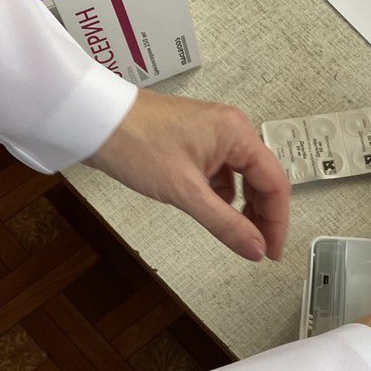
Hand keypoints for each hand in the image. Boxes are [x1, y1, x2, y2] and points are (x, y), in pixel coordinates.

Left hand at [85, 89, 289, 261]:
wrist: (93, 120)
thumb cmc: (135, 142)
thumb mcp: (186, 192)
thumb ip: (226, 224)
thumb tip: (255, 248)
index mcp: (238, 133)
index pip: (276, 183)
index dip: (277, 221)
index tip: (271, 250)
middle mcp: (231, 129)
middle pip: (263, 179)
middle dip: (263, 215)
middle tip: (256, 247)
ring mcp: (213, 133)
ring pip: (244, 177)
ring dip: (243, 206)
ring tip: (235, 232)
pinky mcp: (197, 140)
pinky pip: (223, 172)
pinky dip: (223, 195)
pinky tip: (212, 209)